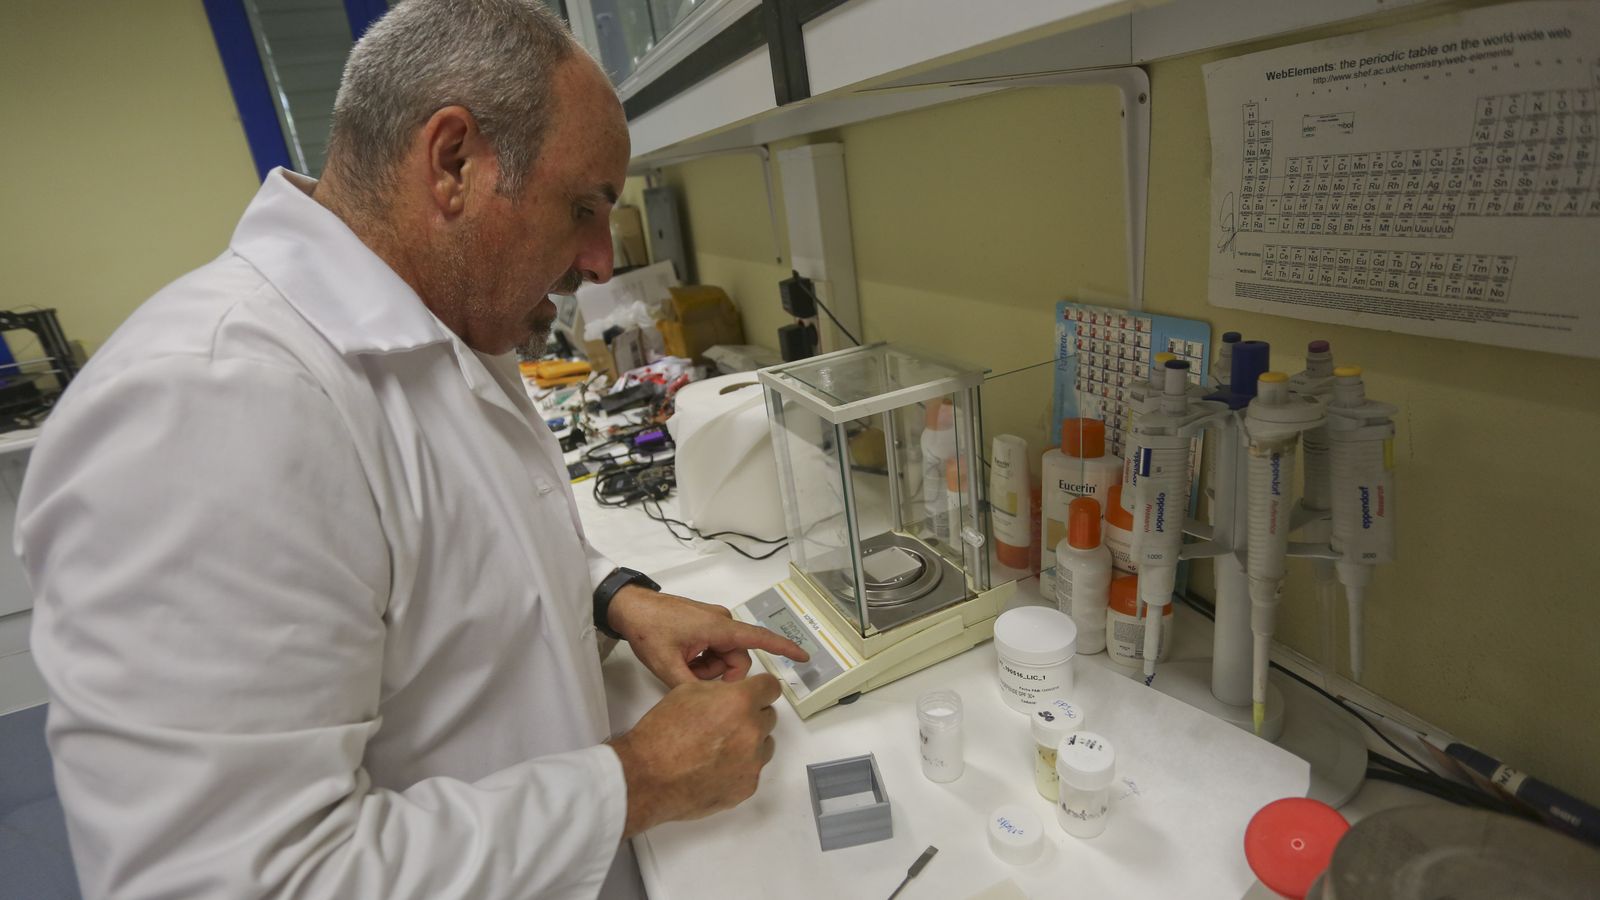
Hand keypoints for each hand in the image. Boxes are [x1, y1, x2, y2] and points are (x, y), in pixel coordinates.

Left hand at [607, 585, 807, 687]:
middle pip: (737, 658)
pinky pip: (714, 648)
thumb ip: (692, 688)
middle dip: (720, 675)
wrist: (628, 607)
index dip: (784, 649)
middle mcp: (721, 622)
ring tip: (682, 666)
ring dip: (708, 668)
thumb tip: (711, 703)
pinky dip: (702, 659)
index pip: (760, 639)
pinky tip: (682, 658)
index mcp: (719, 628)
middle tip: (692, 679)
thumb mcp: (667, 666)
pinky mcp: (703, 624)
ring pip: (724, 656)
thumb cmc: (648, 631)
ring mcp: (712, 622)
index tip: (804, 657)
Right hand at [609, 673, 782, 836]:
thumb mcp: (688, 692)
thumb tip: (734, 694)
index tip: (757, 694)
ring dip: (749, 742)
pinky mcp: (747, 786)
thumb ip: (721, 691)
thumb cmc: (661, 736)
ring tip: (719, 747)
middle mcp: (751, 731)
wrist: (647, 776)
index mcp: (739, 702)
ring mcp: (752, 762)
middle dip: (751, 716)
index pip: (771, 687)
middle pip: (768, 716)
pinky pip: (752, 770)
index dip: (761, 689)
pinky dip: (739, 767)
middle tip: (726, 723)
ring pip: (764, 745)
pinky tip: (715, 767)